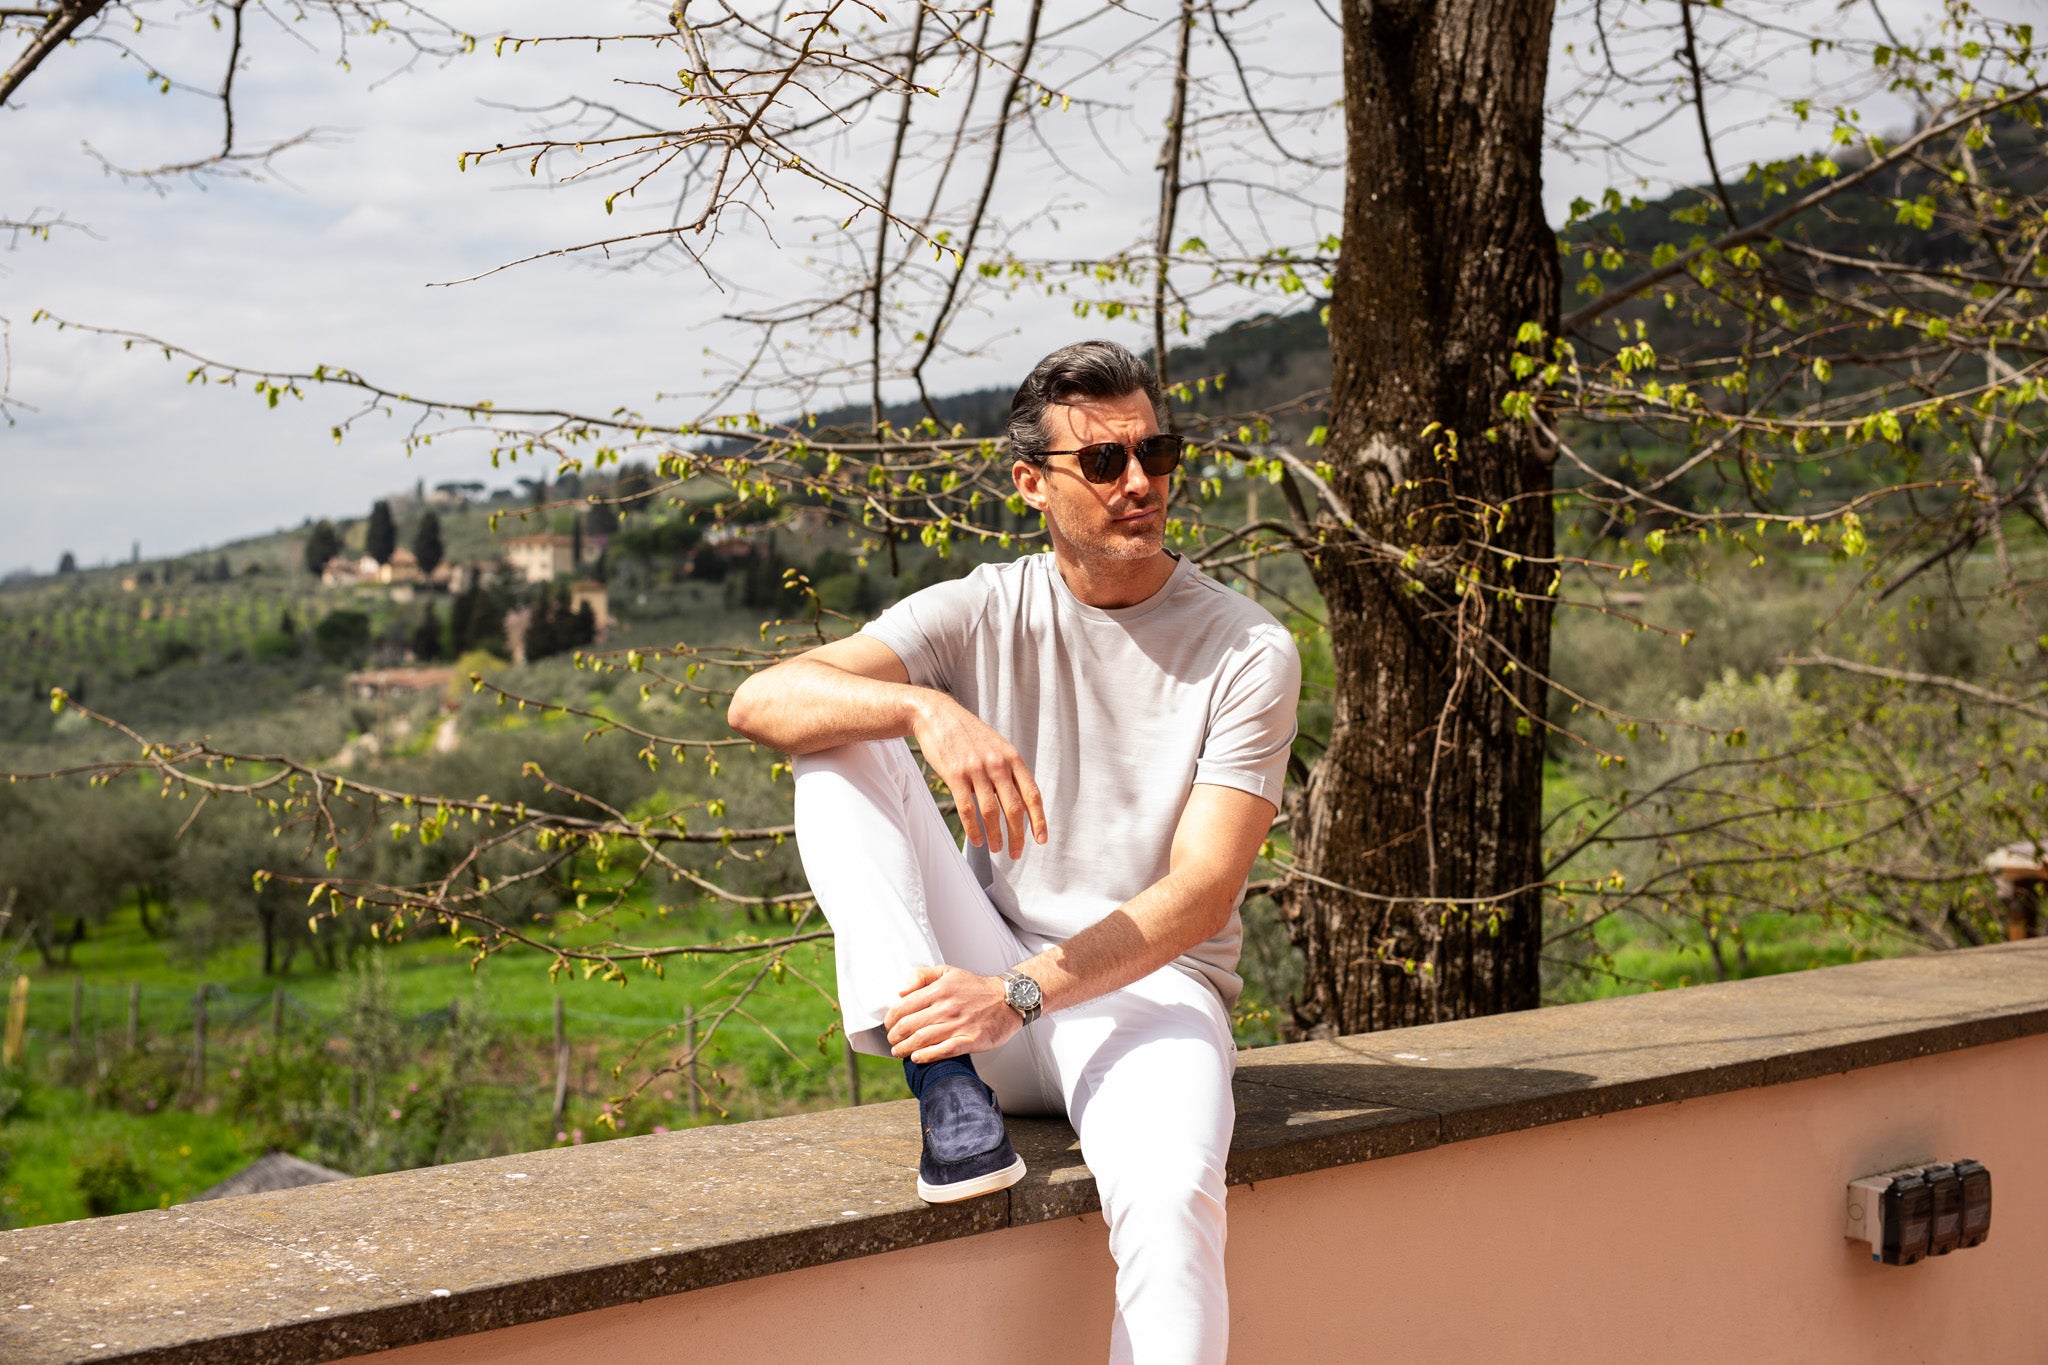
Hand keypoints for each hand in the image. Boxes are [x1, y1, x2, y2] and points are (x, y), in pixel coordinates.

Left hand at [883, 965, 1020, 1062]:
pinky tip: (917, 1058)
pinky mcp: (971, 1039)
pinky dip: (927, 1056)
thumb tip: (901, 991)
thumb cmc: (976, 988)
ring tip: (899, 1052)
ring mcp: (959, 1024)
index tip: (888, 1025)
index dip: (890, 1019)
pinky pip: (944, 1050)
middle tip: (892, 1041)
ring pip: (922, 1039)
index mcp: (939, 990)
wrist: (1008, 999)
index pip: (904, 1006)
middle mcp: (947, 1007)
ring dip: (905, 1049)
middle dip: (894, 1036)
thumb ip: (922, 976)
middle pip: (909, 1025)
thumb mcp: (948, 972)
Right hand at [909, 694, 1047, 858]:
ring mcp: (976, 770)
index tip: (1041, 839)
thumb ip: (1009, 770)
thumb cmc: (968, 734)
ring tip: (996, 848)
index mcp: (1012, 758)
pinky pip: (967, 809)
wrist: (938, 715)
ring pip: (991, 813)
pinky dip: (973, 829)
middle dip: (1017, 836)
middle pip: (1014, 808)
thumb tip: (1020, 801)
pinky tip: (977, 840)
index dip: (1039, 820)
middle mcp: (998, 764)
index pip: (1032, 794)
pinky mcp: (955, 775)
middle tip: (1016, 853)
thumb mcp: (997, 746)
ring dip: (996, 836)